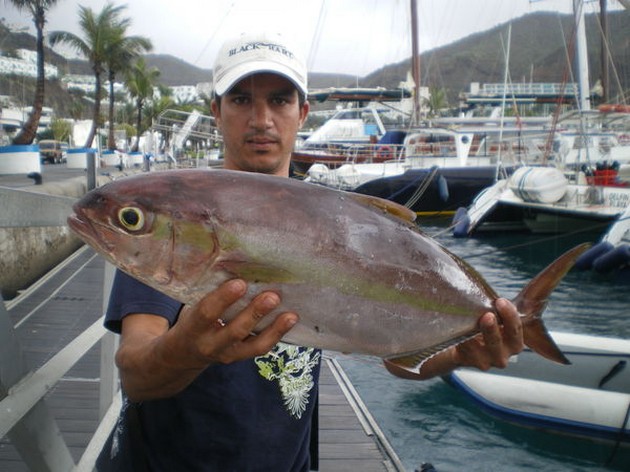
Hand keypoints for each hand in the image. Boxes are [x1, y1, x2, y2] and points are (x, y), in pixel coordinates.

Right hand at [177, 279, 298, 365]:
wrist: (183, 354)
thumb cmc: (192, 320)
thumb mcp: (191, 308)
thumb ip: (210, 294)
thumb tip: (240, 267)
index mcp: (193, 327)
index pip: (207, 312)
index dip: (224, 298)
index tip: (240, 283)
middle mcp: (210, 344)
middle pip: (235, 331)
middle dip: (255, 313)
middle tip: (273, 296)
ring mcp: (227, 354)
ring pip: (253, 345)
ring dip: (274, 329)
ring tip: (291, 315)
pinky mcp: (240, 358)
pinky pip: (260, 349)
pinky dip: (277, 335)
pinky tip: (290, 321)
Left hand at [451, 298, 523, 370]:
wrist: (467, 345)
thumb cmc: (487, 326)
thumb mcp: (501, 318)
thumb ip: (508, 306)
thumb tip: (530, 281)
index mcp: (514, 343)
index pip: (515, 330)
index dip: (509, 316)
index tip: (500, 301)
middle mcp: (502, 356)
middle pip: (496, 342)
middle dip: (491, 329)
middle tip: (487, 315)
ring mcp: (484, 361)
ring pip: (476, 348)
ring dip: (470, 334)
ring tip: (466, 322)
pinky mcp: (466, 361)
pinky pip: (461, 349)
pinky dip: (459, 338)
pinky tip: (455, 329)